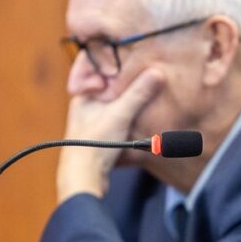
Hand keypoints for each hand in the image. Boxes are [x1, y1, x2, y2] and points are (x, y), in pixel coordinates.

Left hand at [56, 68, 165, 201]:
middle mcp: (86, 108)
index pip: (101, 72)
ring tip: (149, 102)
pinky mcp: (101, 139)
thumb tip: (156, 72)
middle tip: (149, 80)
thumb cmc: (92, 145)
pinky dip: (130, 123)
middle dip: (130, 88)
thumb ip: (139, 93)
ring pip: (117, 108)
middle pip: (112, 90)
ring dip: (133, 107)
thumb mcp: (120, 114)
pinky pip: (119, 124)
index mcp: (84, 96)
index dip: (118, 66)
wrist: (84, 179)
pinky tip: (140, 126)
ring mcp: (93, 124)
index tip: (137, 62)